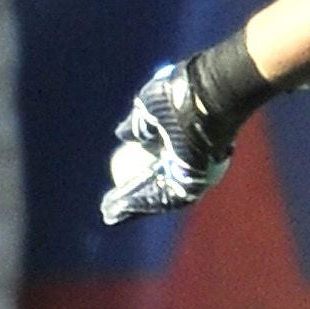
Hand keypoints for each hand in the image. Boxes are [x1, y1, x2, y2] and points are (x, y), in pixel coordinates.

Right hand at [100, 61, 236, 224]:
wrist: (200, 100)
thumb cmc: (177, 97)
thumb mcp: (148, 109)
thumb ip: (136, 126)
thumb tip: (122, 135)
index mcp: (181, 137)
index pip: (155, 159)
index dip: (134, 171)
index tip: (115, 178)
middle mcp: (189, 156)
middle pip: (156, 181)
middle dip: (133, 193)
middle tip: (111, 204)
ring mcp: (193, 171)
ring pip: (158, 193)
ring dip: (133, 205)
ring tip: (109, 211)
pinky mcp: (194, 183)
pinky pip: (163, 199)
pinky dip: (141, 205)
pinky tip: (119, 210)